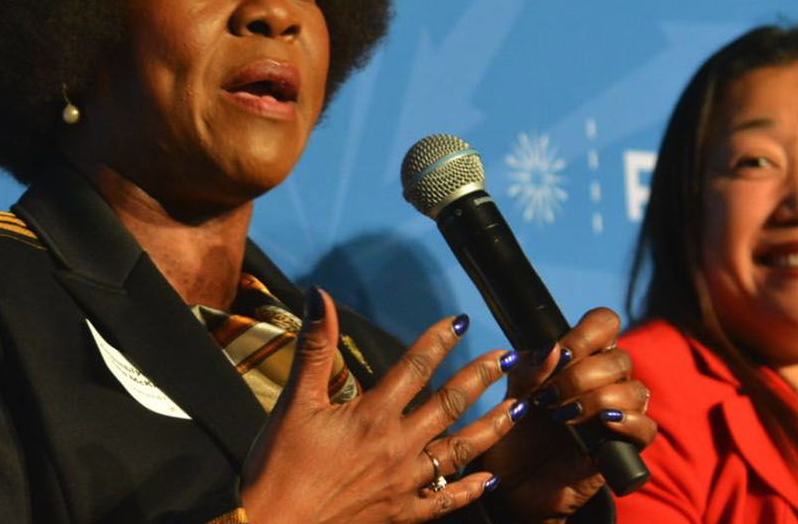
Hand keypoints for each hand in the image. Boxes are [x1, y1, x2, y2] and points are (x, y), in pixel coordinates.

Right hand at [241, 289, 525, 523]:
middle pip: (449, 405)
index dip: (439, 341)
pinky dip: (470, 489)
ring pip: (459, 450)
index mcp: (371, 415)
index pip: (414, 368)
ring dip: (493, 426)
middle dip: (482, 377)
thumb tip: (320, 296)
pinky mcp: (400, 514)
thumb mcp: (294, 402)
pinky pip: (444, 501)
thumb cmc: (278, 467)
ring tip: (520, 407)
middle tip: (509, 357)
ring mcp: (403, 483)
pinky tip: (490, 479)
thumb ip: (315, 347)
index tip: (462, 321)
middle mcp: (396, 446)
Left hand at [479, 307, 656, 523]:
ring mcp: (618, 412)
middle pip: (619, 359)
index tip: (561, 354)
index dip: (586, 334)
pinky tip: (603, 424)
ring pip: (635, 391)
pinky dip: (628, 423)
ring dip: (598, 399)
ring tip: (563, 416)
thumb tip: (552, 349)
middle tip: (549, 397)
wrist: (514, 483)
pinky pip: (646, 428)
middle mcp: (606, 381)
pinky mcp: (625, 446)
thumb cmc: (516, 433)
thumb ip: (528, 370)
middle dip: (581, 376)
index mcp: (582, 358)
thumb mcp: (512, 395)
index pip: (605, 324)